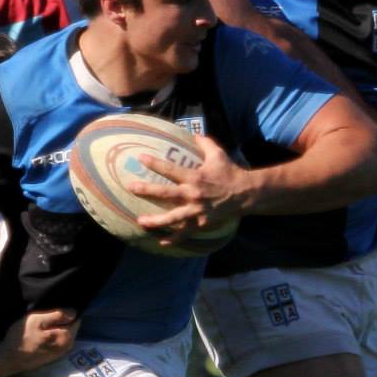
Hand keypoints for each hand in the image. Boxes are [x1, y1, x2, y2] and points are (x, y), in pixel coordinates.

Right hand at [1, 308, 77, 371]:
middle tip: (45, 316)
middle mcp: (68, 346)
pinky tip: (41, 334)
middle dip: (62, 320)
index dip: (65, 311)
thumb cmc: (22, 337)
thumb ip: (57, 315)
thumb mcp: (37, 320)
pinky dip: (53, 335)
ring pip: (64, 334)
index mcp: (66, 336)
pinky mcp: (53, 356)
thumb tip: (74, 312)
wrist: (9, 359)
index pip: (76, 318)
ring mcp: (61, 352)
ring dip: (56, 328)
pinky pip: (58, 340)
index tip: (53, 310)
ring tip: (42, 324)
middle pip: (71, 326)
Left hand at [126, 133, 249, 240]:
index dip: (154, 163)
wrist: (246, 194)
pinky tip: (161, 243)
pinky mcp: (201, 222)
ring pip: (172, 218)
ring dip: (156, 221)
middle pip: (165, 194)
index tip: (140, 158)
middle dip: (146, 190)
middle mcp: (193, 194)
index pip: (170, 169)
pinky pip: (185, 232)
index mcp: (195, 177)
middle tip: (131, 188)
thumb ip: (205, 143)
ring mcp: (196, 210)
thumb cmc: (231, 172)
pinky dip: (174, 239)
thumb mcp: (218, 154)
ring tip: (140, 221)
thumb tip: (194, 133)